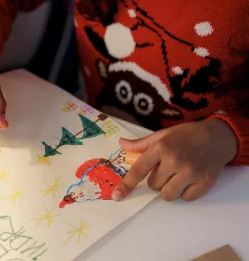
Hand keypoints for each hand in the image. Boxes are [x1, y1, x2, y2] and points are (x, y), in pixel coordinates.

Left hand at [113, 119, 237, 201]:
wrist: (217, 137)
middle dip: (157, 180)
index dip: (127, 184)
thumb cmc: (186, 135)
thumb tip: (121, 144)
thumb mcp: (162, 135)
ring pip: (168, 195)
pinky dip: (185, 193)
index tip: (117, 196)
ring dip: (169, 189)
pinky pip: (186, 198)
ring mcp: (191, 172)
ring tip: (177, 176)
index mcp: (161, 148)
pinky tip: (190, 180)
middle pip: (153, 185)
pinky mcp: (204, 182)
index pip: (138, 170)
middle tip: (167, 169)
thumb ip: (141, 144)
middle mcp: (175, 160)